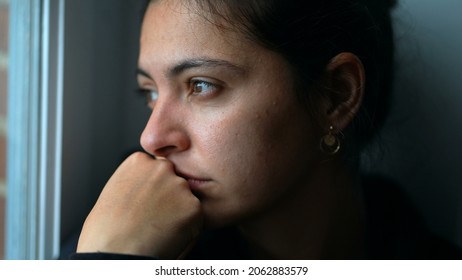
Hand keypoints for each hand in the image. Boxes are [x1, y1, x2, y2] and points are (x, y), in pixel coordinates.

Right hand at [76, 152, 202, 258]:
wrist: (115, 251)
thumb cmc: (106, 229)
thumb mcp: (115, 191)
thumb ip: (137, 181)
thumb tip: (148, 186)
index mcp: (138, 161)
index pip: (156, 169)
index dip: (152, 189)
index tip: (144, 202)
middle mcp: (161, 168)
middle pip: (173, 179)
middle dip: (168, 196)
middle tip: (153, 217)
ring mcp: (179, 185)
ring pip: (185, 197)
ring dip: (179, 211)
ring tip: (157, 229)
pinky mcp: (193, 205)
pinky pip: (195, 216)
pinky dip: (187, 227)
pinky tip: (168, 235)